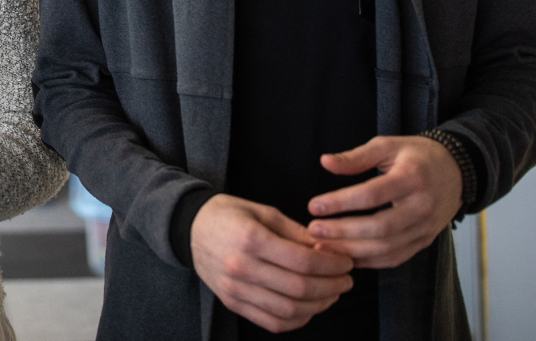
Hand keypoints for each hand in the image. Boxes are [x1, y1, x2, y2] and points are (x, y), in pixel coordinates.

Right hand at [191, 194, 353, 332]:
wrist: (189, 228)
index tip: (346, 262)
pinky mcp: (232, 302)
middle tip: (346, 280)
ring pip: (289, 310)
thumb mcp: (262, 212)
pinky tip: (309, 308)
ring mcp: (235, 288)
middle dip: (332, 287)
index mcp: (250, 238)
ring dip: (319, 306)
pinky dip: (297, 320)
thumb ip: (296, 232)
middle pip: (299, 288)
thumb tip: (329, 250)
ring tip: (331, 294)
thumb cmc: (228, 215)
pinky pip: (272, 322)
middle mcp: (241, 266)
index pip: (303, 261)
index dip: (332, 265)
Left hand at [307, 135, 463, 268]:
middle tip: (313, 230)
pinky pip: (395, 258)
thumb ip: (356, 156)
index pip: (372, 195)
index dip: (341, 202)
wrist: (456, 172)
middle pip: (379, 228)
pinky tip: (345, 257)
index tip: (313, 206)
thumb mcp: (388, 146)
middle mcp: (421, 207)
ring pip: (387, 248)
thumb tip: (325, 162)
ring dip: (352, 250)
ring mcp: (425, 228)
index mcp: (412, 178)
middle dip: (343, 232)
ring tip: (322, 246)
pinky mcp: (424, 241)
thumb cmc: (416, 156)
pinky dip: (369, 261)